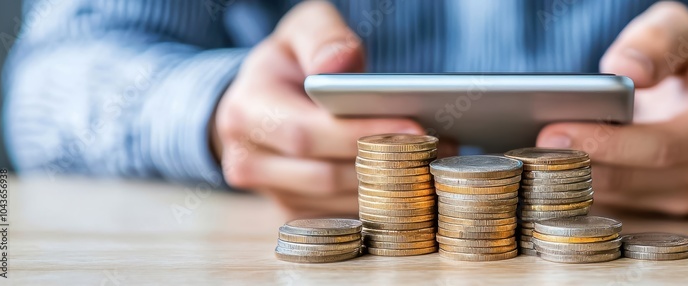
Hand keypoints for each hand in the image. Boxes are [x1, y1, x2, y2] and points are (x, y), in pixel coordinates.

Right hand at [211, 1, 422, 218]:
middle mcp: (250, 160)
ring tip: (436, 161)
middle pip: (326, 175)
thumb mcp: (300, 31)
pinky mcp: (294, 211)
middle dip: (387, 163)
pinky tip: (414, 180)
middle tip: (441, 147)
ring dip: (390, 187)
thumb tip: (338, 66)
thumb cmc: (287, 64)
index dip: (362, 134)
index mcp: (246, 112)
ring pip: (338, 202)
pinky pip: (342, 217)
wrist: (259, 100)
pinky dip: (381, 201)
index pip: (307, 134)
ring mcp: (271, 193)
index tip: (415, 128)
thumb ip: (322, 38)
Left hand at [537, 2, 687, 215]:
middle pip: (635, 178)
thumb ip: (656, 40)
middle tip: (533, 147)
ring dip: (576, 180)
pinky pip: (619, 204)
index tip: (556, 128)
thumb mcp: (679, 32)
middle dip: (581, 163)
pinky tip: (553, 167)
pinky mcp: (666, 208)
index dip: (605, 142)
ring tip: (534, 157)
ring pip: (622, 197)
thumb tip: (624, 69)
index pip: (659, 144)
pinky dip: (584, 187)